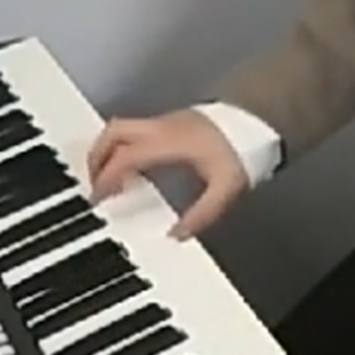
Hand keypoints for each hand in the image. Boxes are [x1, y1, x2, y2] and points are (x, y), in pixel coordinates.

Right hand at [87, 109, 247, 237]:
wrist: (258, 119)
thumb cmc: (242, 149)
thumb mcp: (227, 188)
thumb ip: (202, 214)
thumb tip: (177, 235)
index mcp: (170, 142)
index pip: (126, 157)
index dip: (107, 178)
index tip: (99, 198)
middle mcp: (161, 128)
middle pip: (113, 133)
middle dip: (97, 160)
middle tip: (96, 187)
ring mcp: (164, 122)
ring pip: (120, 127)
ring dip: (108, 152)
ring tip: (110, 180)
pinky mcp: (170, 123)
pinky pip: (134, 131)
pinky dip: (123, 148)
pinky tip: (133, 169)